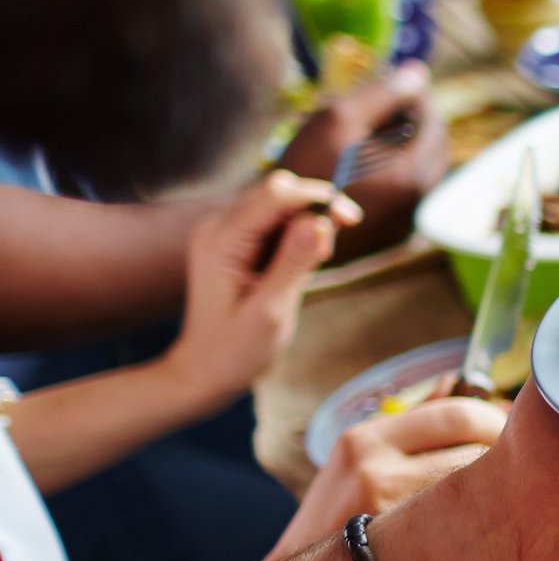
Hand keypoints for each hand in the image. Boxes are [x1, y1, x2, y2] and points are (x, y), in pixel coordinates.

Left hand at [160, 171, 362, 409]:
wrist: (205, 370)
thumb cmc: (236, 350)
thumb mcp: (271, 311)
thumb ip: (294, 263)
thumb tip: (321, 221)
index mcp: (222, 241)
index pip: (275, 194)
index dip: (317, 197)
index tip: (351, 219)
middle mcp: (218, 227)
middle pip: (276, 191)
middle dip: (314, 208)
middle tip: (330, 250)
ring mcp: (224, 233)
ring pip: (277, 203)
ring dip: (307, 223)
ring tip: (314, 263)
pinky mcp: (234, 242)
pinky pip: (272, 221)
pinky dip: (296, 234)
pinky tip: (300, 264)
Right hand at [266, 396, 510, 560]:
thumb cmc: (342, 516)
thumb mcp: (361, 460)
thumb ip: (410, 421)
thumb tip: (455, 378)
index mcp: (364, 439)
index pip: (455, 414)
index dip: (496, 419)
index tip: (514, 430)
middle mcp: (372, 468)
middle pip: (473, 448)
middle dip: (509, 453)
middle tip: (530, 463)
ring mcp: (386, 511)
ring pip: (476, 489)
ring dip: (504, 490)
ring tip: (515, 496)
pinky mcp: (401, 551)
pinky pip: (465, 526)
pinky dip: (487, 523)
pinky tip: (495, 530)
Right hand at [278, 62, 447, 259]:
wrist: (273, 232)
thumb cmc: (301, 171)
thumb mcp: (337, 120)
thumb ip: (381, 94)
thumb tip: (418, 72)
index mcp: (413, 177)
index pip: (434, 124)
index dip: (416, 98)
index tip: (396, 80)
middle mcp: (418, 205)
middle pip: (432, 149)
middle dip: (414, 121)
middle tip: (383, 100)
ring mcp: (406, 223)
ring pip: (418, 170)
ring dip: (403, 145)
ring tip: (368, 125)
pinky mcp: (389, 234)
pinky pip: (402, 192)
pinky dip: (392, 169)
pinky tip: (359, 157)